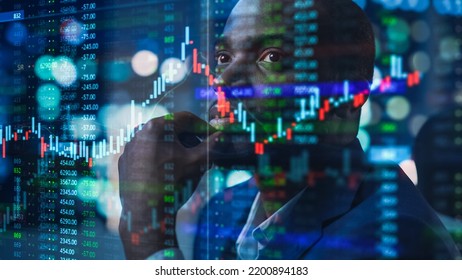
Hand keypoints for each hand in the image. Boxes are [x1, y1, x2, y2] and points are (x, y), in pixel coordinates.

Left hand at [118, 111, 217, 258]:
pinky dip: (158, 158)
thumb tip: (222, 135)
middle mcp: (139, 132)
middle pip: (171, 129)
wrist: (145, 213)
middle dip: (189, 139)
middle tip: (202, 151)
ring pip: (158, 141)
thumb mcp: (197, 163)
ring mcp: (130, 147)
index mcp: (157, 127)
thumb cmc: (172, 184)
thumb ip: (211, 146)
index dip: (203, 126)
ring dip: (174, 148)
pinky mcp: (125, 161)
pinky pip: (146, 153)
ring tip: (186, 164)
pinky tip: (168, 173)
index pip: (186, 119)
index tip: (213, 135)